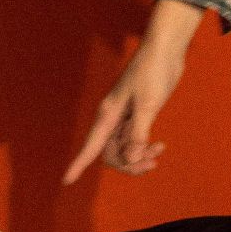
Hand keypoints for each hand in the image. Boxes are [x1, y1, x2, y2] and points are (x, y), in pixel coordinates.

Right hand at [63, 0, 203, 183]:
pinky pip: (135, 140)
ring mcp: (125, 117)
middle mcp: (112, 118)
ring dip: (140, 156)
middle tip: (151, 164)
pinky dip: (145, 147)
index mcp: (108, 114)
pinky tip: (160, 146)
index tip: (66, 181)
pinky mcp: (138, 114)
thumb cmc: (152, 71)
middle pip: (111, 153)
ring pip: (124, 148)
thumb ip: (138, 133)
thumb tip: (130, 159)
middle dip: (128, 164)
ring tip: (158, 151)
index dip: (78, 164)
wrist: (164, 50)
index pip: (90, 146)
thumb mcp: (147, 104)